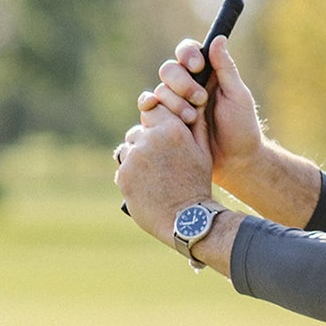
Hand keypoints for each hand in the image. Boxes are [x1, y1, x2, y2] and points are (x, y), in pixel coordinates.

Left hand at [114, 105, 212, 246]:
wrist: (185, 217)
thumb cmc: (197, 182)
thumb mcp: (203, 150)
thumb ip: (194, 125)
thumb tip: (192, 107)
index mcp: (172, 129)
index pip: (152, 109)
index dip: (156, 120)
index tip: (161, 131)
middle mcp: (150, 139)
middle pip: (137, 131)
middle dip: (145, 141)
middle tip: (160, 159)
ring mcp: (134, 157)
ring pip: (128, 149)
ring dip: (137, 157)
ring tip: (154, 175)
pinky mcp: (123, 175)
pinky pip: (123, 168)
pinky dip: (131, 174)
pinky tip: (147, 185)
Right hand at [138, 36, 263, 191]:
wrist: (234, 161)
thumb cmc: (241, 127)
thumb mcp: (238, 96)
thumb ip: (226, 68)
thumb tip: (218, 38)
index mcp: (207, 74)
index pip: (188, 52)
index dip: (187, 55)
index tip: (198, 66)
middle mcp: (187, 86)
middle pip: (169, 70)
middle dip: (182, 83)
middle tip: (200, 99)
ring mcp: (174, 104)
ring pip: (159, 89)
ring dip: (174, 102)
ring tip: (193, 119)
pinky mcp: (163, 122)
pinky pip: (148, 108)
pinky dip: (149, 106)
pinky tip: (156, 112)